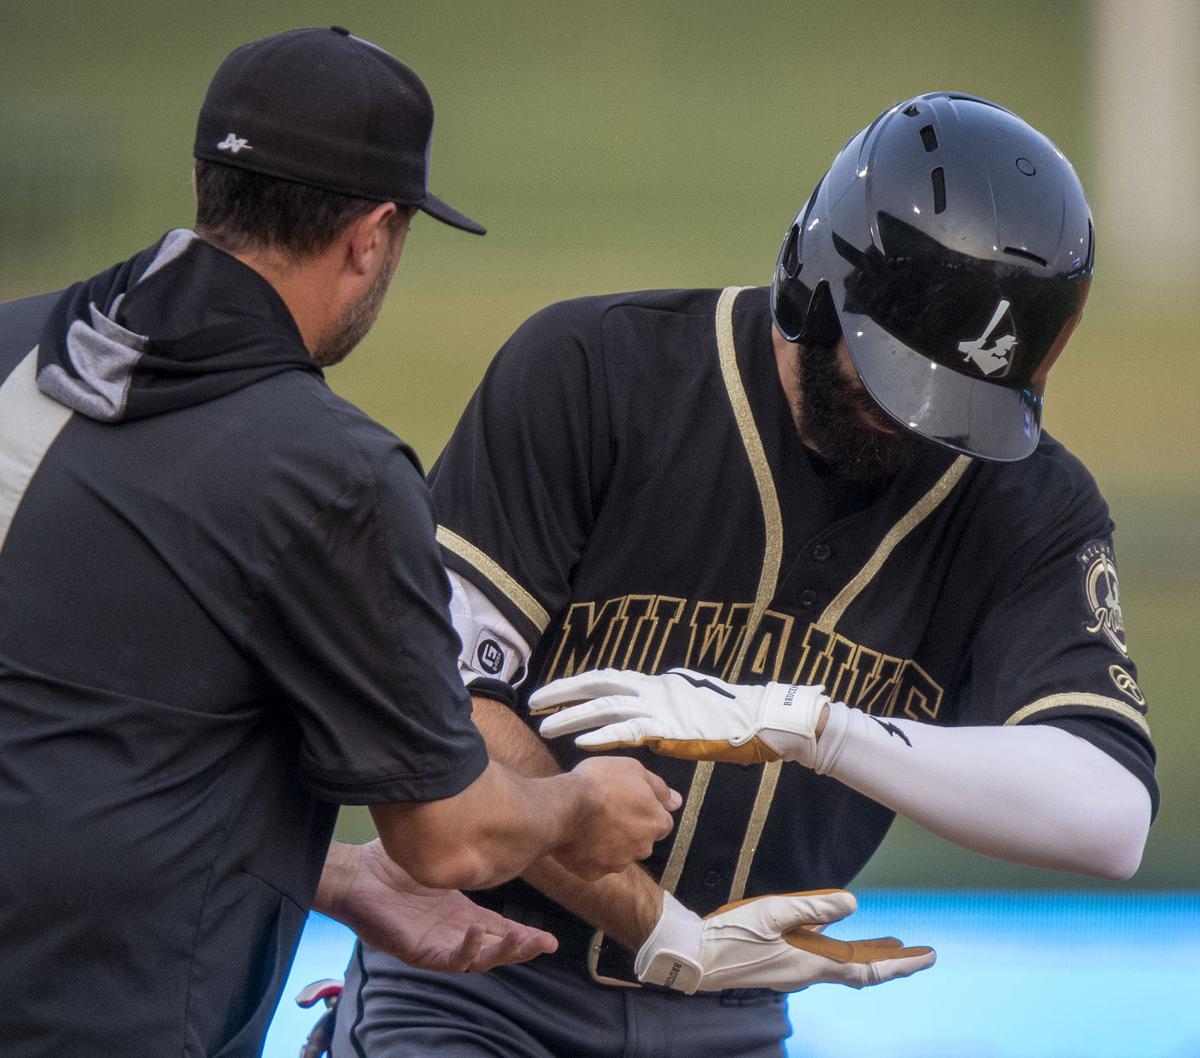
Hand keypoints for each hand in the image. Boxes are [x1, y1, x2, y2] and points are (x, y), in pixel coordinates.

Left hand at [323, 841, 556, 971]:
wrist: (355, 875)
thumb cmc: (391, 864)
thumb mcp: (439, 856)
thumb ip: (465, 849)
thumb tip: (493, 820)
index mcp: (460, 914)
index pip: (499, 929)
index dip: (524, 935)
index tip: (550, 938)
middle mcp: (452, 933)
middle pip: (496, 949)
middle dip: (522, 949)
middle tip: (545, 943)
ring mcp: (436, 945)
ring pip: (477, 961)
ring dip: (501, 952)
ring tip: (520, 939)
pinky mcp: (418, 952)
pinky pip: (448, 960)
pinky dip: (466, 949)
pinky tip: (477, 931)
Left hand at [535, 668, 829, 764]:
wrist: (757, 720)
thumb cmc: (725, 716)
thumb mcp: (685, 703)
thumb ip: (660, 706)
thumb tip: (641, 713)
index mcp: (654, 684)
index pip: (605, 679)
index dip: (575, 685)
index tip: (549, 692)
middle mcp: (651, 689)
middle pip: (596, 686)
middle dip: (562, 694)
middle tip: (532, 702)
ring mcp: (659, 706)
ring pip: (606, 707)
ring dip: (573, 716)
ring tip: (545, 724)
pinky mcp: (669, 728)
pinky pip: (629, 730)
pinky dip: (603, 735)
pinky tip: (582, 742)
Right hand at [551, 756, 680, 880]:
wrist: (565, 807)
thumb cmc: (602, 782)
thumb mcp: (633, 769)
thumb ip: (658, 787)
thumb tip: (676, 801)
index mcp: (655, 823)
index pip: (662, 822)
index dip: (646, 810)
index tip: (629, 801)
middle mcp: (642, 848)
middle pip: (641, 840)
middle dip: (629, 829)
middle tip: (608, 810)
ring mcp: (617, 864)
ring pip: (619, 854)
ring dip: (611, 843)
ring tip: (589, 823)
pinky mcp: (593, 873)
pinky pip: (595, 864)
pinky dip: (590, 854)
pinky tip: (578, 839)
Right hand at [636, 891, 934, 993]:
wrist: (694, 956)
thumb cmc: (730, 936)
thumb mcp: (772, 913)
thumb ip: (813, 907)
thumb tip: (853, 903)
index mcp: (811, 963)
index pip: (867, 968)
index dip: (900, 963)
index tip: (927, 957)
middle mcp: (807, 972)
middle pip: (859, 969)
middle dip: (891, 960)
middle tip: (918, 950)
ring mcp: (792, 971)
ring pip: (841, 964)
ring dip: (867, 955)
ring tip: (889, 943)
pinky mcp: (778, 965)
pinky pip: (821, 959)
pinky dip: (840, 950)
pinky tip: (835, 937)